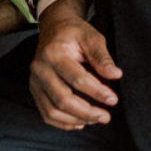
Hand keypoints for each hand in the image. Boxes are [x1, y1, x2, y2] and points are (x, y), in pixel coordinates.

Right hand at [28, 0, 121, 129]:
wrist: (53, 28)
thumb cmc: (74, 33)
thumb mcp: (91, 37)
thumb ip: (102, 57)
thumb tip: (116, 75)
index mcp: (53, 53)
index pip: (76, 79)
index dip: (96, 92)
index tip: (113, 100)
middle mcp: (40, 69)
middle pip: (62, 99)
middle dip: (86, 112)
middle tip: (106, 117)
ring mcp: (34, 81)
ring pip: (52, 111)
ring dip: (76, 119)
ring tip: (95, 119)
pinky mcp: (35, 90)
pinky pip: (46, 113)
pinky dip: (63, 122)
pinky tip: (80, 122)